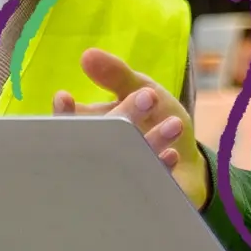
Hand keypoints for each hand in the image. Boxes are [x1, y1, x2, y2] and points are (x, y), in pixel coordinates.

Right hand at [51, 49, 207, 210]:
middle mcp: (96, 158)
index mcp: (90, 128)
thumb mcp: (137, 88)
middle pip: (99, 141)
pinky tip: (172, 154)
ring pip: (126, 162)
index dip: (63, 114)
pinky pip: (146, 183)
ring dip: (150, 141)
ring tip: (174, 123)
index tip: (63, 97)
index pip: (67, 124)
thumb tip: (87, 55)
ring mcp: (116, 180)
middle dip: (123, 118)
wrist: (188, 162)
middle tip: (148, 96)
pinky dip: (159, 167)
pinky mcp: (141, 196)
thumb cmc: (152, 118)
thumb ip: (115, 75)